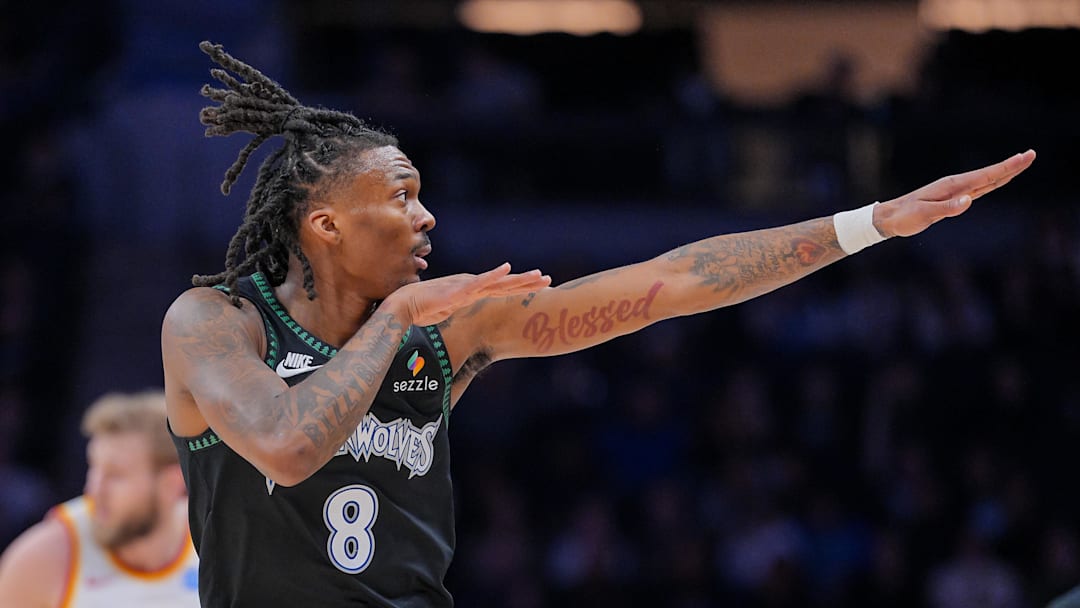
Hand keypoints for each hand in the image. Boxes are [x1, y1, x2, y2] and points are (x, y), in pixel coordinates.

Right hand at [388, 263, 551, 326]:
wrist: (405, 305)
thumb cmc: (425, 308)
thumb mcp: (450, 310)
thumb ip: (460, 307)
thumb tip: (464, 310)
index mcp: (473, 291)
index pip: (502, 290)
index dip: (521, 288)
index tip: (540, 287)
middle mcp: (474, 286)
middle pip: (505, 285)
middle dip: (528, 283)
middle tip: (549, 280)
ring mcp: (467, 287)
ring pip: (498, 283)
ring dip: (519, 279)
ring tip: (538, 275)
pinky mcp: (458, 291)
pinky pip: (479, 283)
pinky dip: (493, 275)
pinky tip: (506, 269)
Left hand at [873, 149, 1035, 237]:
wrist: (889, 217)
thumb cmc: (905, 217)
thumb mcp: (924, 214)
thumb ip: (946, 208)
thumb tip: (969, 200)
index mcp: (952, 187)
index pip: (985, 176)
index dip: (1007, 167)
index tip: (1025, 157)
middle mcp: (956, 186)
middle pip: (989, 175)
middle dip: (1011, 166)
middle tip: (1032, 155)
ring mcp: (954, 192)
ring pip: (985, 181)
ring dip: (1003, 173)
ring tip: (1020, 164)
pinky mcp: (951, 199)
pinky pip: (977, 189)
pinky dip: (990, 183)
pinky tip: (996, 181)